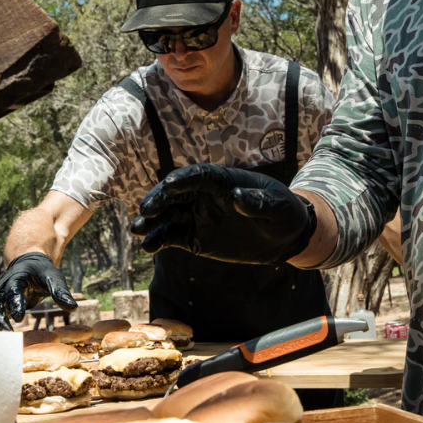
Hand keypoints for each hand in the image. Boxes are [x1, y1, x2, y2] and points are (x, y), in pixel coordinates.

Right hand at [0, 252, 77, 330]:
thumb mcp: (53, 277)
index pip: (13, 291)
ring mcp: (1, 297)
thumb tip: (73, 307)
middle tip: (7, 331)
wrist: (30, 265)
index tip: (19, 318)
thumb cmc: (43, 272)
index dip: (15, 304)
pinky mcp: (2, 305)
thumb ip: (60, 292)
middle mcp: (4, 288)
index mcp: (17, 278)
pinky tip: (5, 338)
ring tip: (4, 337)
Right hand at [131, 163, 316, 264]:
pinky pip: (172, 236)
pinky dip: (159, 240)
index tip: (168, 186)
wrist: (285, 239)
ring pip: (169, 214)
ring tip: (138, 229)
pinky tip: (148, 246)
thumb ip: (257, 202)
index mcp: (225, 181)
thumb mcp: (277, 208)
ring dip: (152, 220)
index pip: (200, 176)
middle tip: (146, 211)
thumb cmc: (284, 214)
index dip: (183, 179)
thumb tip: (235, 196)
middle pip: (176, 193)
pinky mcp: (195, 238)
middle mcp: (206, 196)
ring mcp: (198, 216)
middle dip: (159, 199)